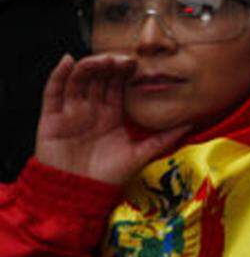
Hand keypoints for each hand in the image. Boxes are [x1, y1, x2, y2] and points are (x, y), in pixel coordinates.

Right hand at [35, 55, 187, 185]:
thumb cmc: (108, 177)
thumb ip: (163, 138)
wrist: (78, 198)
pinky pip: (53, 92)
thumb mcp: (140, 154)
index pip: (117, 84)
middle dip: (109, 64)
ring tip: (103, 60)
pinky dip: (58, 75)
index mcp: (111, 114)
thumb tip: (191, 124)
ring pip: (78, 80)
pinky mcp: (51, 119)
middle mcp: (90, 109)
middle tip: (122, 59)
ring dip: (89, 65)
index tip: (136, 63)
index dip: (124, 71)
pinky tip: (68, 61)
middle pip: (98, 77)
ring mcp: (70, 112)